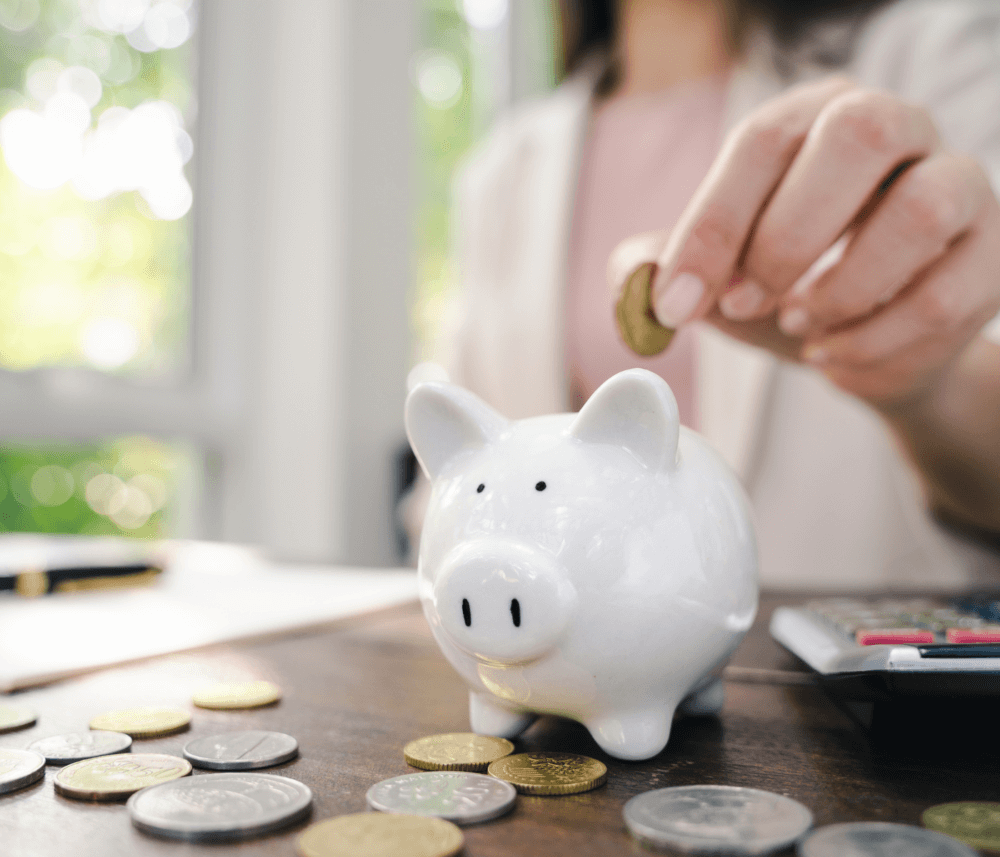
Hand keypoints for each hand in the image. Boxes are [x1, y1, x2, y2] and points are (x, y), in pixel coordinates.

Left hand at [610, 75, 999, 409]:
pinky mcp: (991, 251)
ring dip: (841, 288)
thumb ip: (658, 270)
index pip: (763, 140)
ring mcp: (957, 182)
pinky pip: (945, 294)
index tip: (677, 302)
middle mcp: (895, 126)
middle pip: (855, 137)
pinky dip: (874, 340)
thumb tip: (635, 282)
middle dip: (785, 238)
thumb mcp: (712, 278)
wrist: (862, 347)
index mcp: (814, 117)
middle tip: (745, 305)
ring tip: (796, 325)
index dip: (714, 223)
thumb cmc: (781, 291)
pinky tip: (834, 352)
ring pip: (918, 212)